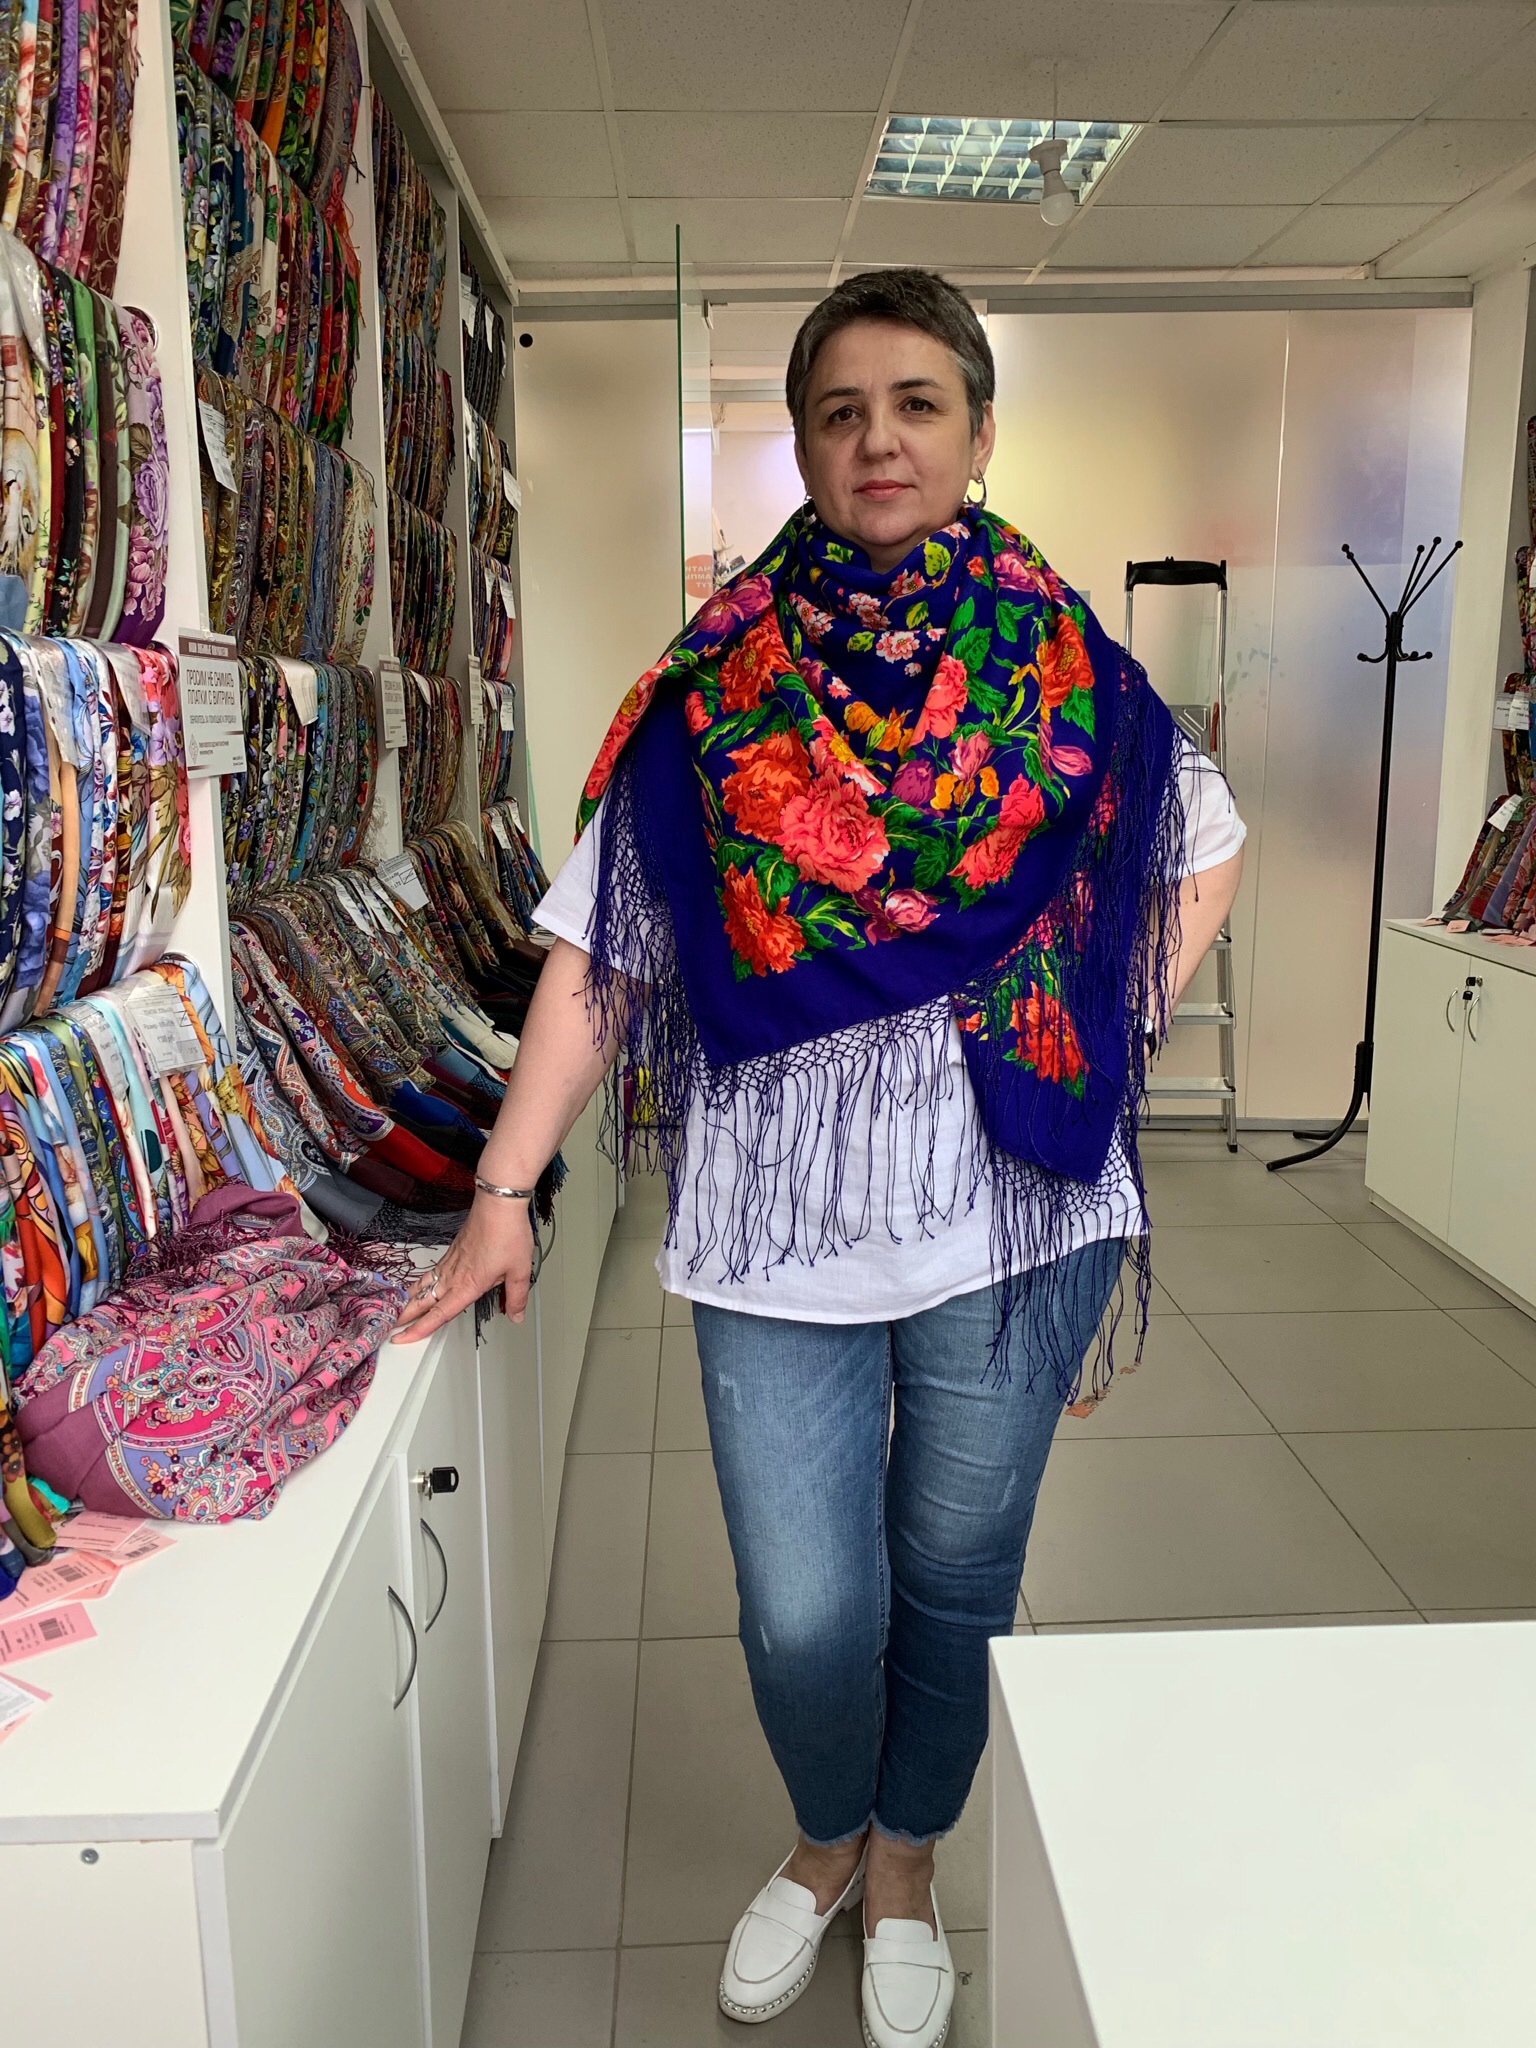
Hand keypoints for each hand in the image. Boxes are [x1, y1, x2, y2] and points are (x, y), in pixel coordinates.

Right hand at [392, 1192, 535, 1341]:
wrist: (498, 1204)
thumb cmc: (507, 1233)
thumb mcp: (519, 1271)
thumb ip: (516, 1297)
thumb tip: (517, 1315)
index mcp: (468, 1285)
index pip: (439, 1314)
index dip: (419, 1329)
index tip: (403, 1338)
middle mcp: (454, 1275)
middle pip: (423, 1301)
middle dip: (406, 1316)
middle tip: (391, 1328)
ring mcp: (450, 1261)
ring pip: (424, 1285)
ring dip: (410, 1300)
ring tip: (400, 1309)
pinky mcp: (452, 1250)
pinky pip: (431, 1272)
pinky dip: (421, 1282)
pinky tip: (422, 1284)